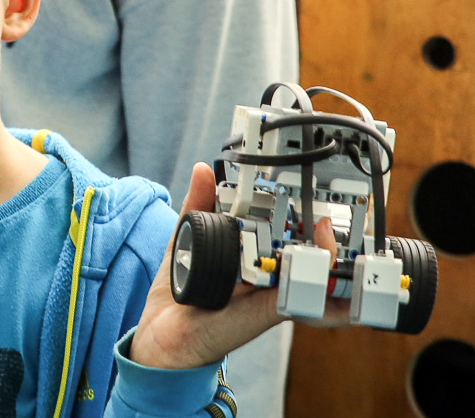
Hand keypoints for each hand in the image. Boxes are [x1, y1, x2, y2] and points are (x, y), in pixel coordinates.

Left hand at [129, 162, 345, 368]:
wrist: (162, 336)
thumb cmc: (178, 293)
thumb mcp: (185, 242)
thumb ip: (197, 207)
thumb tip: (203, 169)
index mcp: (253, 257)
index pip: (287, 232)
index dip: (306, 214)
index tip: (316, 193)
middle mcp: (267, 277)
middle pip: (310, 253)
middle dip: (329, 236)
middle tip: (330, 216)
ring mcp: (271, 296)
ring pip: (316, 278)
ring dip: (330, 259)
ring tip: (330, 236)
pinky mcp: (266, 314)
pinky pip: (301, 306)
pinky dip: (328, 304)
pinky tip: (346, 299)